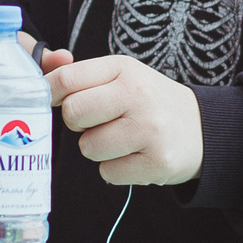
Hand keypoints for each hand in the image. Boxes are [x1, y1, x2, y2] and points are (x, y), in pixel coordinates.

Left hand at [51, 54, 201, 185]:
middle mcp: (138, 95)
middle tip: (100, 122)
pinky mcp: (157, 162)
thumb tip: (41, 79)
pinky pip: (108, 173)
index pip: (67, 80)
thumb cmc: (149, 101)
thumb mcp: (122, 76)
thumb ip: (81, 77)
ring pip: (88, 148)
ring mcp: (149, 129)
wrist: (201, 128)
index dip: (49, 94)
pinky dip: (115, 169)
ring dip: (98, 149)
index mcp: (124, 69)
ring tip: (123, 140)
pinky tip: (134, 156)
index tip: (49, 101)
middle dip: (78, 124)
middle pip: (72, 115)